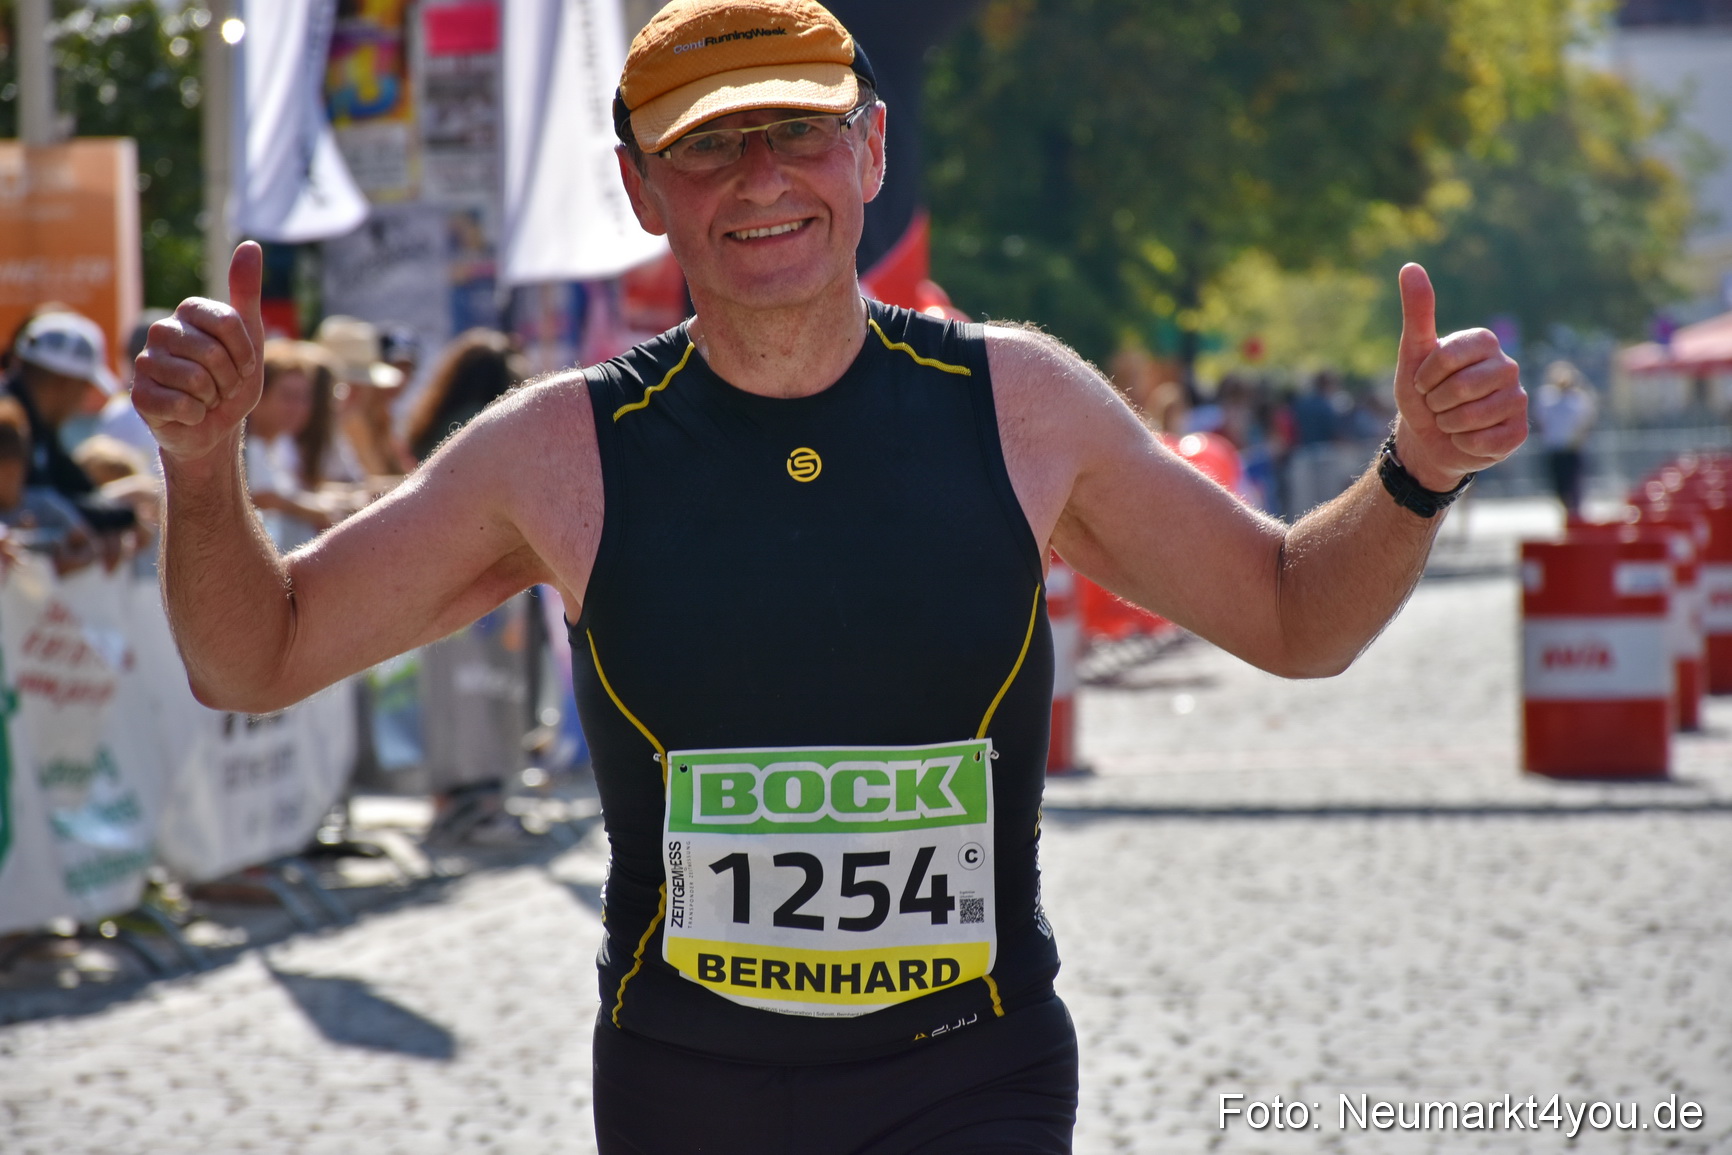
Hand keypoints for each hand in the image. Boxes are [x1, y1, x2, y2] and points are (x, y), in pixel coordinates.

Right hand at [131, 242, 266, 464]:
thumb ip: (247, 292)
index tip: (244, 364)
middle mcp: (161, 331)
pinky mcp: (139, 395)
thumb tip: (251, 245)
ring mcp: (145, 362)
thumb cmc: (231, 380)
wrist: (215, 426)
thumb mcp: (249, 336)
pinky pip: (181, 404)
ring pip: (196, 381)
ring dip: (213, 398)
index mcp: (188, 313)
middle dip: (230, 379)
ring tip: (206, 398)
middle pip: (213, 353)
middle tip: (222, 386)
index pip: (227, 321)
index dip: (245, 351)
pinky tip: (189, 413)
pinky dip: (196, 415)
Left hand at [1391, 263, 1527, 490]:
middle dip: (1435, 402)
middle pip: (1462, 387)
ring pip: (1473, 416)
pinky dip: (1463, 444)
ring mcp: (1517, 400)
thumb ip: (1417, 312)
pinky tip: (1466, 439)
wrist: (1427, 439)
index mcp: (1484, 343)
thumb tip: (1410, 266)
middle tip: (1436, 404)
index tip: (1423, 381)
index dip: (1426, 375)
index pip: (1449, 356)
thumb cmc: (1422, 393)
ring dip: (1448, 424)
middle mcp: (1508, 367)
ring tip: (1450, 420)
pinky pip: (1485, 441)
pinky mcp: (1519, 432)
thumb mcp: (1413, 354)